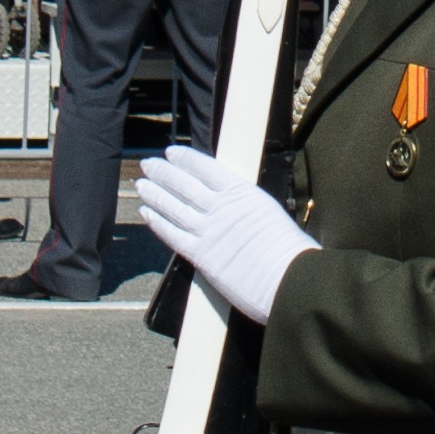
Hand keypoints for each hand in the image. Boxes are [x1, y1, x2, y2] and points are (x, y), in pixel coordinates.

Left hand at [136, 144, 313, 323]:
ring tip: (141, 184)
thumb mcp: (274, 216)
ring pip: (173, 206)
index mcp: (244, 192)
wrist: (290, 280)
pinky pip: (172, 235)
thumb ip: (253, 211)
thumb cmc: (293, 253)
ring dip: (154, 193)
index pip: (206, 168)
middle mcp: (222, 208)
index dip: (186, 159)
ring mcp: (208, 231)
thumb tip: (246, 213)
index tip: (172, 153)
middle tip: (148, 164)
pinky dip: (157, 222)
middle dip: (163, 172)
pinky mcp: (201, 256)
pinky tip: (146, 213)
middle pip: (184, 184)